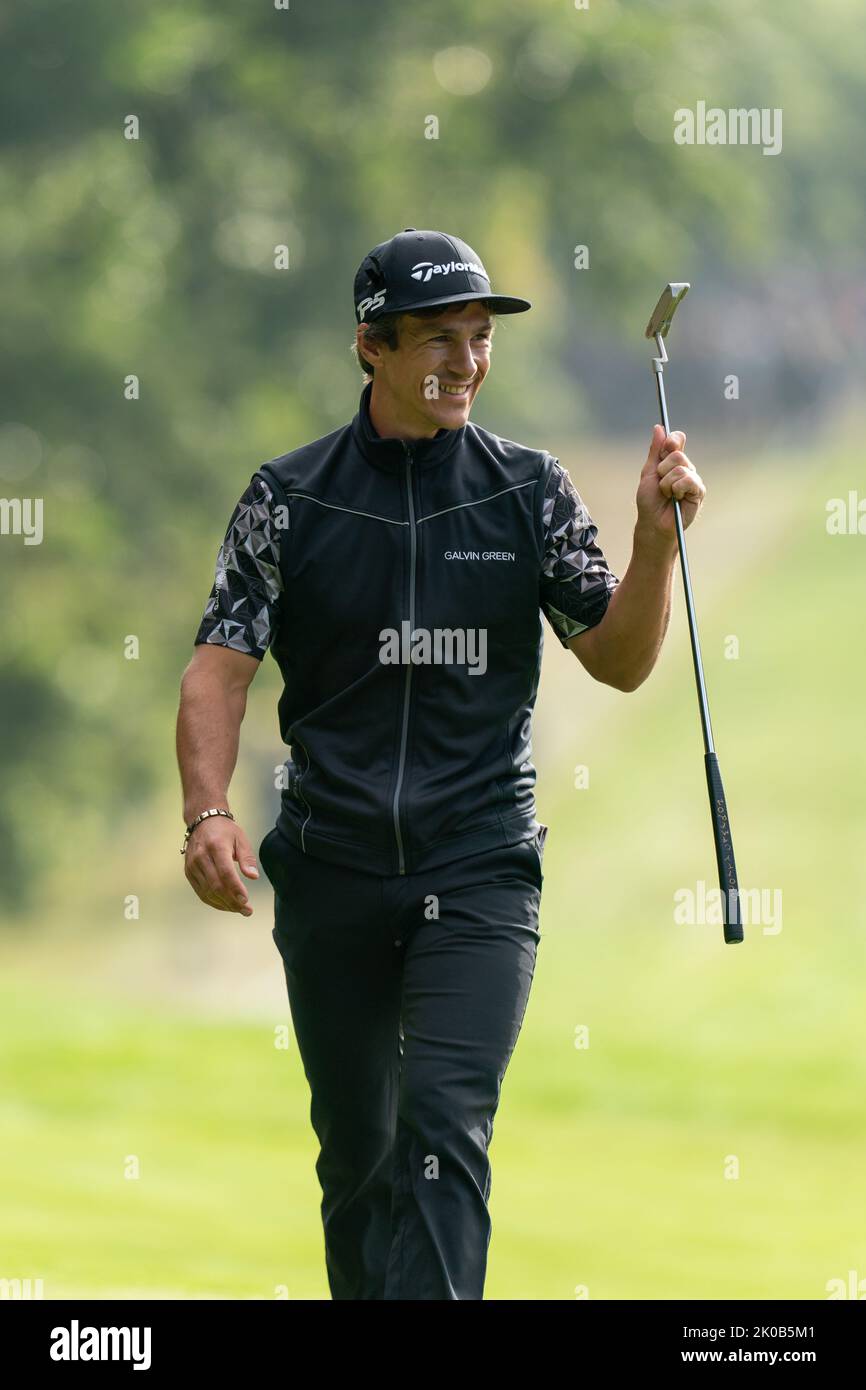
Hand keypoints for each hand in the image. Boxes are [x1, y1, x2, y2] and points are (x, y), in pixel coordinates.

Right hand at [183, 815, 258, 914]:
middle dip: (232, 902)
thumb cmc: (225, 830)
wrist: (202, 821)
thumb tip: (253, 876)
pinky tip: (226, 905)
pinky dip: (214, 902)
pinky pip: (201, 892)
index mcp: (216, 846)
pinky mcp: (188, 872)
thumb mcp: (241, 839)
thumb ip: (247, 858)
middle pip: (216, 886)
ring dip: (224, 905)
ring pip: (207, 892)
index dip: (235, 889)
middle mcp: (201, 857)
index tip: (246, 901)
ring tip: (239, 910)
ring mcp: (192, 866)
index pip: (225, 873)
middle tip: (247, 911)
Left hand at [635, 425, 705, 548]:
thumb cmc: (649, 501)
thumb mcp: (649, 473)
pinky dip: (677, 489)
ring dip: (667, 483)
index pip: (677, 440)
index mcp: (672, 461)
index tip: (664, 450)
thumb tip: (659, 427)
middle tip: (660, 484)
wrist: (653, 523)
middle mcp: (685, 467)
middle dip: (663, 470)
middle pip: (678, 454)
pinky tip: (676, 498)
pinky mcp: (699, 491)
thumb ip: (655, 451)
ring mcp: (693, 479)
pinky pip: (689, 481)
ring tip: (667, 494)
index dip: (670, 441)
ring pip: (681, 468)